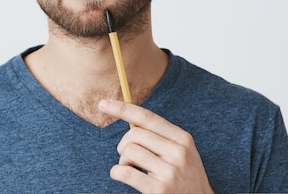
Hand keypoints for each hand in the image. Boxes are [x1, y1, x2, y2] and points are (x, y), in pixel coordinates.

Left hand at [98, 99, 213, 193]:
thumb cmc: (184, 178)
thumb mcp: (182, 152)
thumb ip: (161, 136)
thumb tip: (128, 118)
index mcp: (183, 139)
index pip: (147, 117)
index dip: (123, 108)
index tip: (103, 104)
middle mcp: (178, 152)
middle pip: (134, 134)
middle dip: (123, 144)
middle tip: (127, 157)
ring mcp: (170, 171)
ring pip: (129, 151)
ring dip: (123, 161)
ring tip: (131, 169)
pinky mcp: (160, 189)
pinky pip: (125, 172)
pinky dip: (116, 172)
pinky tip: (120, 176)